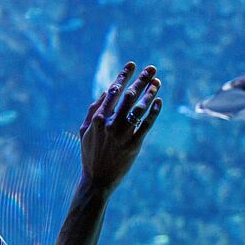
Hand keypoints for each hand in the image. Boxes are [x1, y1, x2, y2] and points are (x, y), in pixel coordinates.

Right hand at [78, 61, 162, 193]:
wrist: (97, 179)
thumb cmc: (90, 153)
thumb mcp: (85, 130)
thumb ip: (94, 110)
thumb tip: (105, 91)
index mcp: (98, 118)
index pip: (113, 90)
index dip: (124, 75)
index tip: (132, 64)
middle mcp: (111, 124)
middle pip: (129, 96)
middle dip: (142, 79)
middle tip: (152, 68)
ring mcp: (123, 135)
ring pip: (140, 109)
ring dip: (150, 93)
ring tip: (158, 83)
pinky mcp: (134, 145)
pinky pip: (146, 125)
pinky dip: (154, 112)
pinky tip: (159, 102)